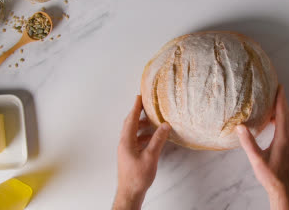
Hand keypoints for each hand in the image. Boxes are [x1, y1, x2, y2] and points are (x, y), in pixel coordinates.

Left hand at [113, 95, 170, 209]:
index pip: (131, 119)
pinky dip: (143, 135)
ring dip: (141, 125)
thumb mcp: (150, 156)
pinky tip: (152, 137)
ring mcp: (126, 150)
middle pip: (130, 124)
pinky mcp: (129, 156)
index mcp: (126, 141)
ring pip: (133, 132)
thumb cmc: (138, 176)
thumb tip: (165, 125)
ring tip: (152, 121)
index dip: (135, 107)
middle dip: (138, 113)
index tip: (139, 96)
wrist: (130, 192)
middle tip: (146, 105)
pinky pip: (136, 140)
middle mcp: (124, 143)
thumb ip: (158, 139)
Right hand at [236, 85, 288, 209]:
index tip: (280, 87)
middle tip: (274, 91)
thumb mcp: (256, 159)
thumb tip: (240, 127)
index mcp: (283, 138)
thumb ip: (248, 143)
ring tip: (272, 105)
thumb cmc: (270, 175)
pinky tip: (274, 121)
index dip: (281, 99)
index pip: (283, 114)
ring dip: (284, 110)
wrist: (282, 187)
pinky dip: (284, 118)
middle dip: (282, 101)